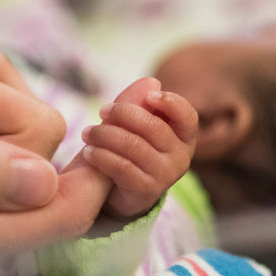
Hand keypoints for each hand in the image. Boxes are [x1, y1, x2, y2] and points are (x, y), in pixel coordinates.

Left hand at [81, 81, 197, 217]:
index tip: (150, 95)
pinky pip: (122, 167)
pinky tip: (89, 151)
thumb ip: (140, 103)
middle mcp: (181, 157)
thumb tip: (151, 81)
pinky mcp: (146, 190)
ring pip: (134, 146)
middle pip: (154, 128)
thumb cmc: (133, 151)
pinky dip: (101, 156)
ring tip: (88, 133)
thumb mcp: (136, 126)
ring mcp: (165, 175)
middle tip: (103, 110)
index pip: (187, 116)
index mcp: (184, 137)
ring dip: (105, 135)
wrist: (122, 193)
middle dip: (124, 114)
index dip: (171, 103)